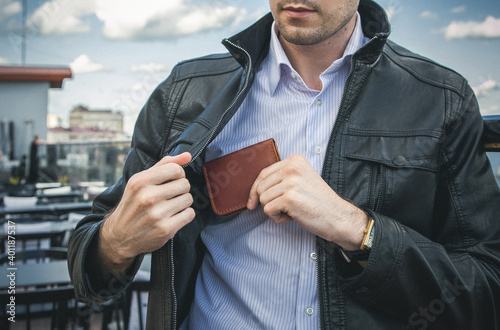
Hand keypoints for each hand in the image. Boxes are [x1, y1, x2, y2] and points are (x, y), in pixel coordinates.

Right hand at [99, 152, 194, 269]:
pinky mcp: (165, 229)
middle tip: (170, 196)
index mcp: (140, 181)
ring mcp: (157, 214)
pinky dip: (184, 215)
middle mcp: (148, 197)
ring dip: (183, 202)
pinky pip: (190, 214)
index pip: (175, 169)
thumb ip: (164, 165)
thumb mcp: (141, 181)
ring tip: (170, 206)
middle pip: (184, 184)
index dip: (178, 175)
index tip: (171, 181)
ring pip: (189, 199)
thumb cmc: (133, 204)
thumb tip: (188, 156)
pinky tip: (173, 217)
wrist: (120, 236)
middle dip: (180, 189)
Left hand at [247, 155, 367, 250]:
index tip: (252, 202)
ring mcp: (291, 182)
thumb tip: (255, 188)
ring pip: (263, 199)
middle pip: (261, 187)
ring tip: (292, 211)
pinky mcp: (289, 198)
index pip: (264, 173)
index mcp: (295, 160)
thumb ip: (283, 178)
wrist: (338, 217)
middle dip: (268, 202)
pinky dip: (277, 218)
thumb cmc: (319, 202)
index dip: (255, 189)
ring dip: (274, 210)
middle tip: (286, 208)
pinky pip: (268, 210)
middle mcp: (292, 167)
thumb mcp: (302, 180)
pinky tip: (292, 217)